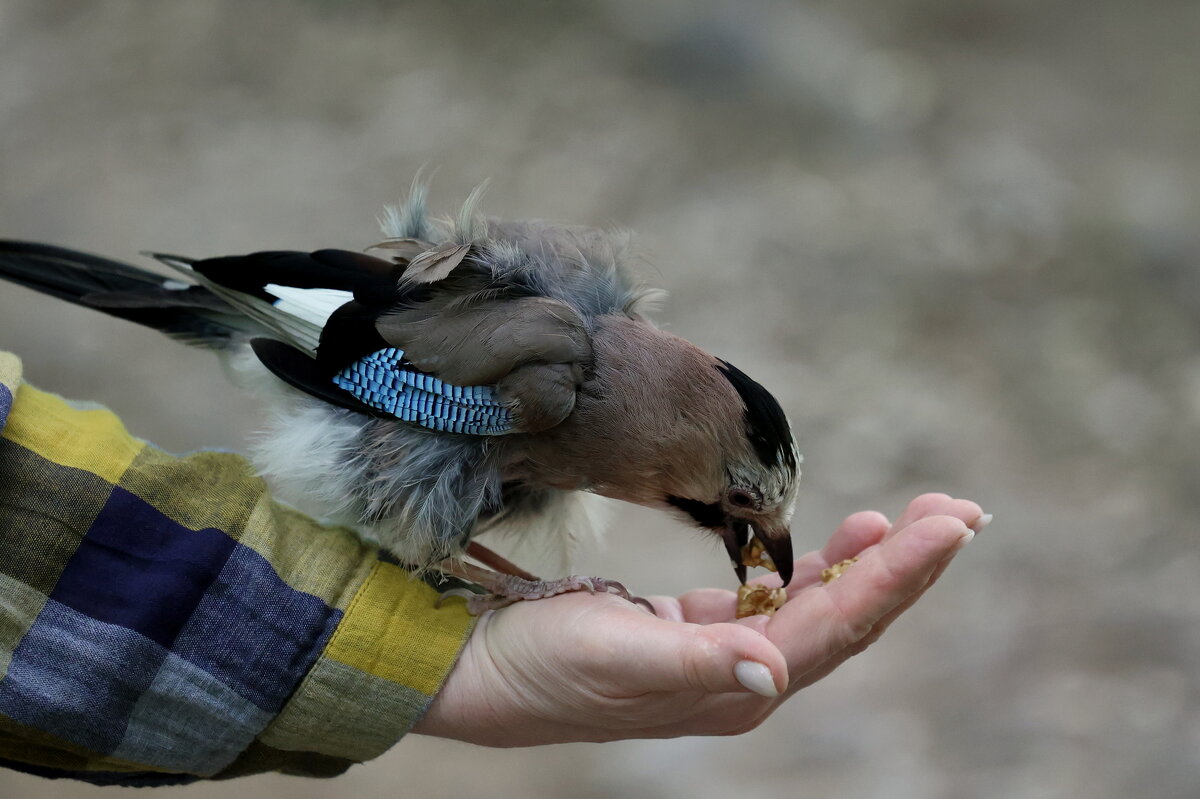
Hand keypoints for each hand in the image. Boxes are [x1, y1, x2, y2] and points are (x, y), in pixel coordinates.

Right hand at [414, 493, 986, 745]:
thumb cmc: (545, 665)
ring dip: (872, 563)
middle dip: (908, 565)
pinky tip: (842, 542)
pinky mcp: (700, 632)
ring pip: (822, 606)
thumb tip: (777, 670)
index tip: (949, 525)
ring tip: (919, 519)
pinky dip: (816, 567)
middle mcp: (747, 678)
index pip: (841, 623)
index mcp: (740, 688)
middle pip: (849, 617)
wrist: (486, 673)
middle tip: (961, 511)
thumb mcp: (616, 657)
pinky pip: (779, 599)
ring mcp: (727, 657)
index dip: (899, 574)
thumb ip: (698, 662)